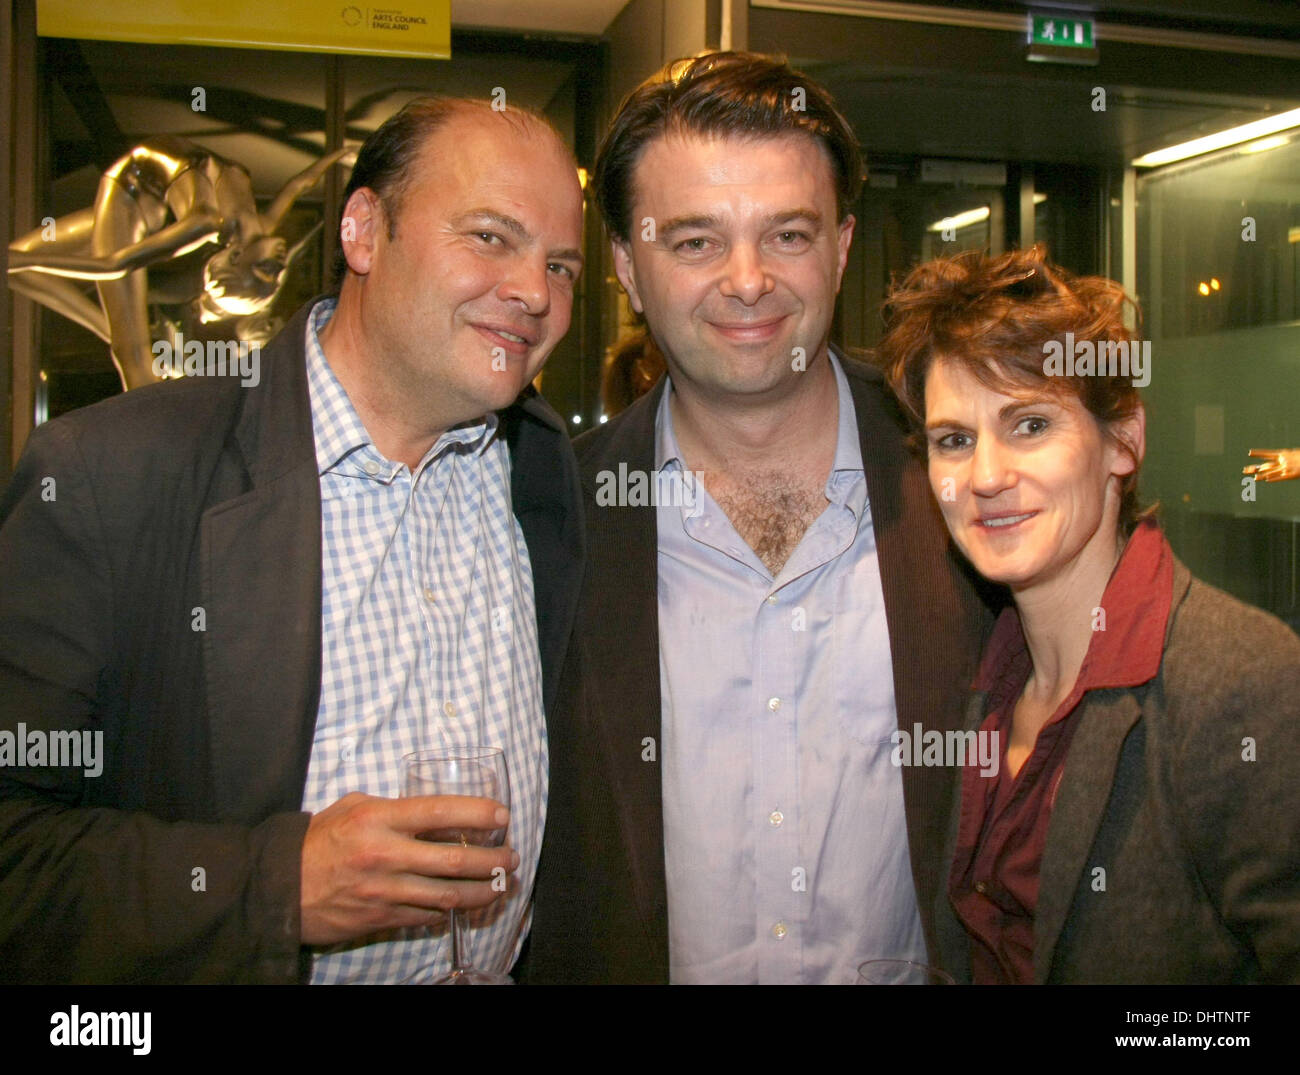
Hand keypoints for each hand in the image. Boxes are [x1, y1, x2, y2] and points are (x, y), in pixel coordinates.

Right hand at [299, 792, 516, 946]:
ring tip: (502, 885)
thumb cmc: (316, 843)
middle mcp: (385, 854)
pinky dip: (449, 910)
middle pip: (453, 860)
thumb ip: (389, 806)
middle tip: (512, 858)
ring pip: (447, 895)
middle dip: (492, 860)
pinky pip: (427, 916)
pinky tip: (463, 904)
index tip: (502, 815)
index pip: (438, 812)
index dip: (476, 812)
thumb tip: (428, 810)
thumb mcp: (350, 807)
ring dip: (482, 891)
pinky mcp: (382, 917)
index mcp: (377, 819)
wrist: (279, 889)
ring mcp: (385, 890)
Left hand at [1243, 448, 1299, 482]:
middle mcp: (1283, 461)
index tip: (1249, 452)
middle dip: (1255, 468)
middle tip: (1244, 470)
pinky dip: (1274, 478)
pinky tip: (1267, 480)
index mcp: (1284, 454)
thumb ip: (1285, 458)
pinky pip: (1281, 477)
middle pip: (1266, 465)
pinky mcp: (1292, 474)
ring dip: (1262, 475)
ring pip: (1272, 472)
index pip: (1268, 454)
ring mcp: (1287, 468)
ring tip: (1254, 478)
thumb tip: (1279, 459)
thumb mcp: (1293, 454)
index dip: (1258, 453)